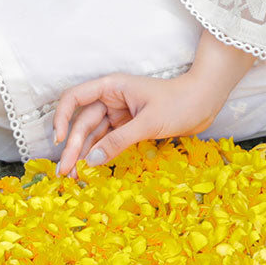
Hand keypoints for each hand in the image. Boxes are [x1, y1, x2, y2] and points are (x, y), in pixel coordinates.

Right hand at [53, 29, 255, 176]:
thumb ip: (119, 141)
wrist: (206, 102)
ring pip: (94, 134)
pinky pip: (108, 140)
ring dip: (83, 154)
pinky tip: (91, 169)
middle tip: (65, 173)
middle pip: (83, 122)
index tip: (59, 140)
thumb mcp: (148, 122)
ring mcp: (120, 113)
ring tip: (74, 177)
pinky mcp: (129, 126)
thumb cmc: (180, 102)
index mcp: (112, 86)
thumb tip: (92, 161)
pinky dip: (99, 154)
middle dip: (73, 147)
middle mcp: (111, 98)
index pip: (75, 97)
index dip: (62, 117)